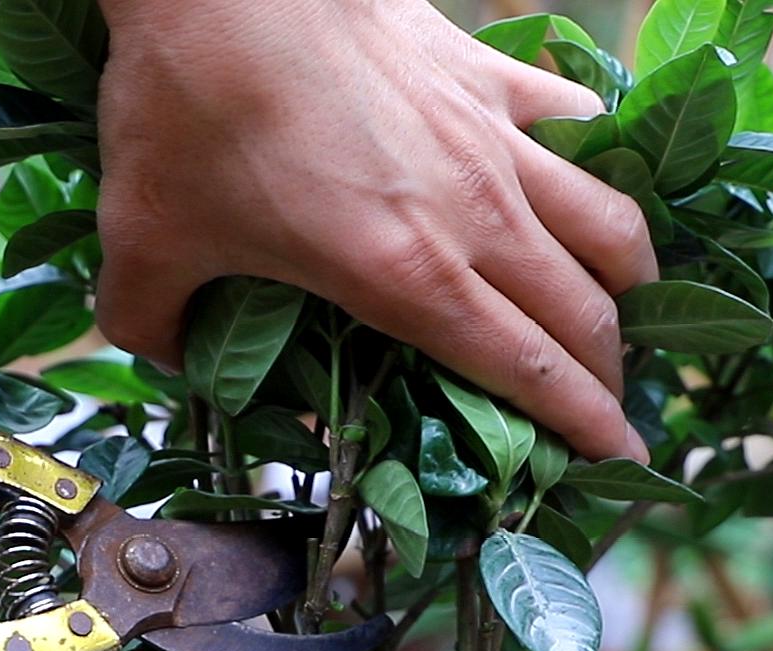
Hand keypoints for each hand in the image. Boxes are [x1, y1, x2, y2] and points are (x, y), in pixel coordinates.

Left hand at [92, 0, 656, 461]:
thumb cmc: (185, 108)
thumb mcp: (143, 243)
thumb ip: (157, 324)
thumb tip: (173, 360)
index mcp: (405, 277)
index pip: (528, 369)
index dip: (584, 425)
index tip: (621, 457)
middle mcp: (473, 215)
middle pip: (582, 312)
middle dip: (612, 377)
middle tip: (618, 410)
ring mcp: (491, 136)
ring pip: (607, 222)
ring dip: (629, 282)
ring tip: (625, 313)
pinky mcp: (486, 70)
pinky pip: (577, 125)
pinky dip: (600, 165)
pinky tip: (588, 182)